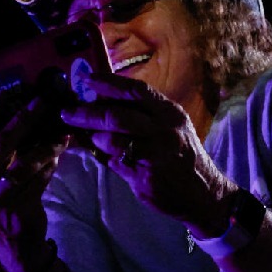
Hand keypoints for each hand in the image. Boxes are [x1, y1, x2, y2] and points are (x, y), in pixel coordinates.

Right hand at [0, 90, 69, 271]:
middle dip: (22, 119)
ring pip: (23, 163)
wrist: (12, 243)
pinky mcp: (16, 208)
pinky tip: (59, 155)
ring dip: (45, 146)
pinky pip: (37, 179)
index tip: (5, 93)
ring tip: (60, 134)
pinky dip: (49, 166)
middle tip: (41, 102)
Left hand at [60, 73, 232, 235]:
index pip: (135, 90)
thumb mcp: (168, 128)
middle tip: (67, 112)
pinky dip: (104, 156)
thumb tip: (101, 105)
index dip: (108, 83)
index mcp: (169, 112)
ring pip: (113, 139)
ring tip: (86, 136)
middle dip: (88, 113)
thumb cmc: (180, 157)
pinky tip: (100, 154)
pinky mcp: (147, 175)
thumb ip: (139, 117)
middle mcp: (164, 129)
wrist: (204, 193)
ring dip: (95, 137)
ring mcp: (156, 153)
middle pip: (118, 115)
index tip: (86, 79)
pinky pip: (116, 161)